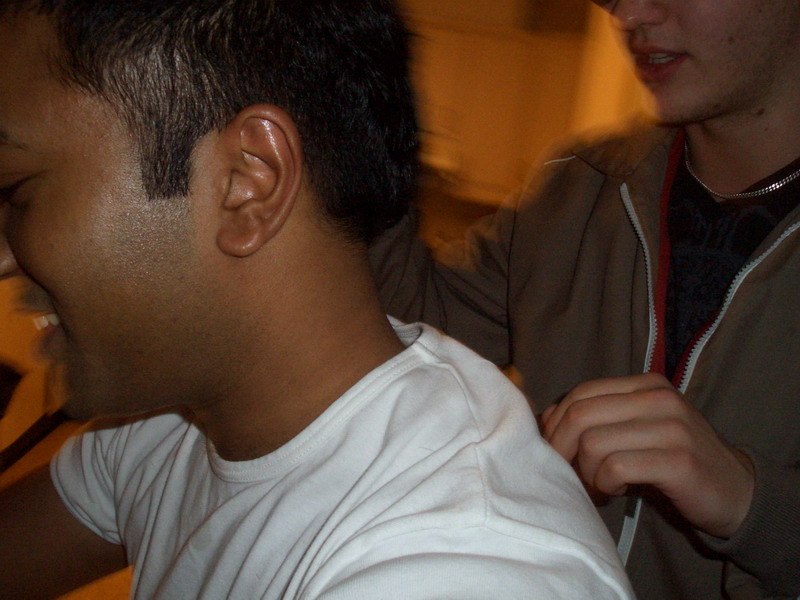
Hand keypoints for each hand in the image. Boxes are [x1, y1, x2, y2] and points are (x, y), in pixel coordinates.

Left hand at [541, 373, 754, 537]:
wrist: (736, 491)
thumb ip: (597, 418)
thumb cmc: (674, 460)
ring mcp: (671, 427)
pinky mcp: (678, 460)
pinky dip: (605, 485)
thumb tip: (545, 418)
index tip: (555, 451)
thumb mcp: (636, 429)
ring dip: (586, 473)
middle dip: (563, 449)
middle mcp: (658, 398)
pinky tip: (617, 492)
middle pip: (580, 415)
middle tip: (571, 474)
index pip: (581, 393)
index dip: (557, 424)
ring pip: (593, 443)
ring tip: (599, 485)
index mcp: (645, 385)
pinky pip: (615, 468)